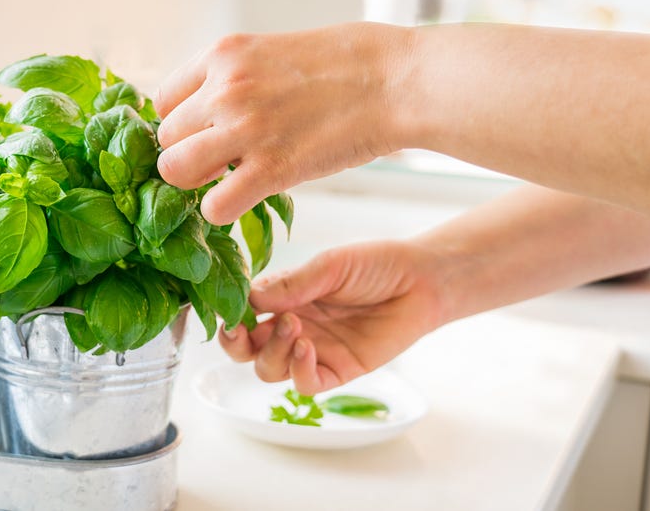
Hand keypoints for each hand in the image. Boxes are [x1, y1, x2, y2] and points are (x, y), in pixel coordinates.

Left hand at [153, 23, 414, 225]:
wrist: (398, 80)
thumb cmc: (349, 62)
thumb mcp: (274, 49)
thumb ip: (237, 76)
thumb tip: (212, 107)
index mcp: (223, 54)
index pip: (163, 101)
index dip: (182, 124)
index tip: (205, 134)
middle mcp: (224, 89)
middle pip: (166, 139)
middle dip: (188, 154)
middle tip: (221, 161)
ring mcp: (244, 129)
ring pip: (174, 171)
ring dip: (196, 184)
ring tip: (226, 181)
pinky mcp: (271, 169)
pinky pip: (214, 206)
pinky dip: (222, 211)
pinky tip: (245, 200)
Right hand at [219, 240, 448, 394]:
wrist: (422, 281)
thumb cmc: (375, 265)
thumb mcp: (329, 266)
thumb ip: (291, 283)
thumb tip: (249, 296)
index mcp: (283, 297)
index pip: (242, 312)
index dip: (229, 314)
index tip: (227, 308)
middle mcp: (292, 326)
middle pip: (246, 349)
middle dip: (235, 343)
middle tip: (242, 329)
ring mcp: (313, 350)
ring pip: (269, 369)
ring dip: (271, 351)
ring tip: (293, 326)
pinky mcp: (338, 370)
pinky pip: (305, 384)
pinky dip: (298, 371)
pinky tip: (306, 348)